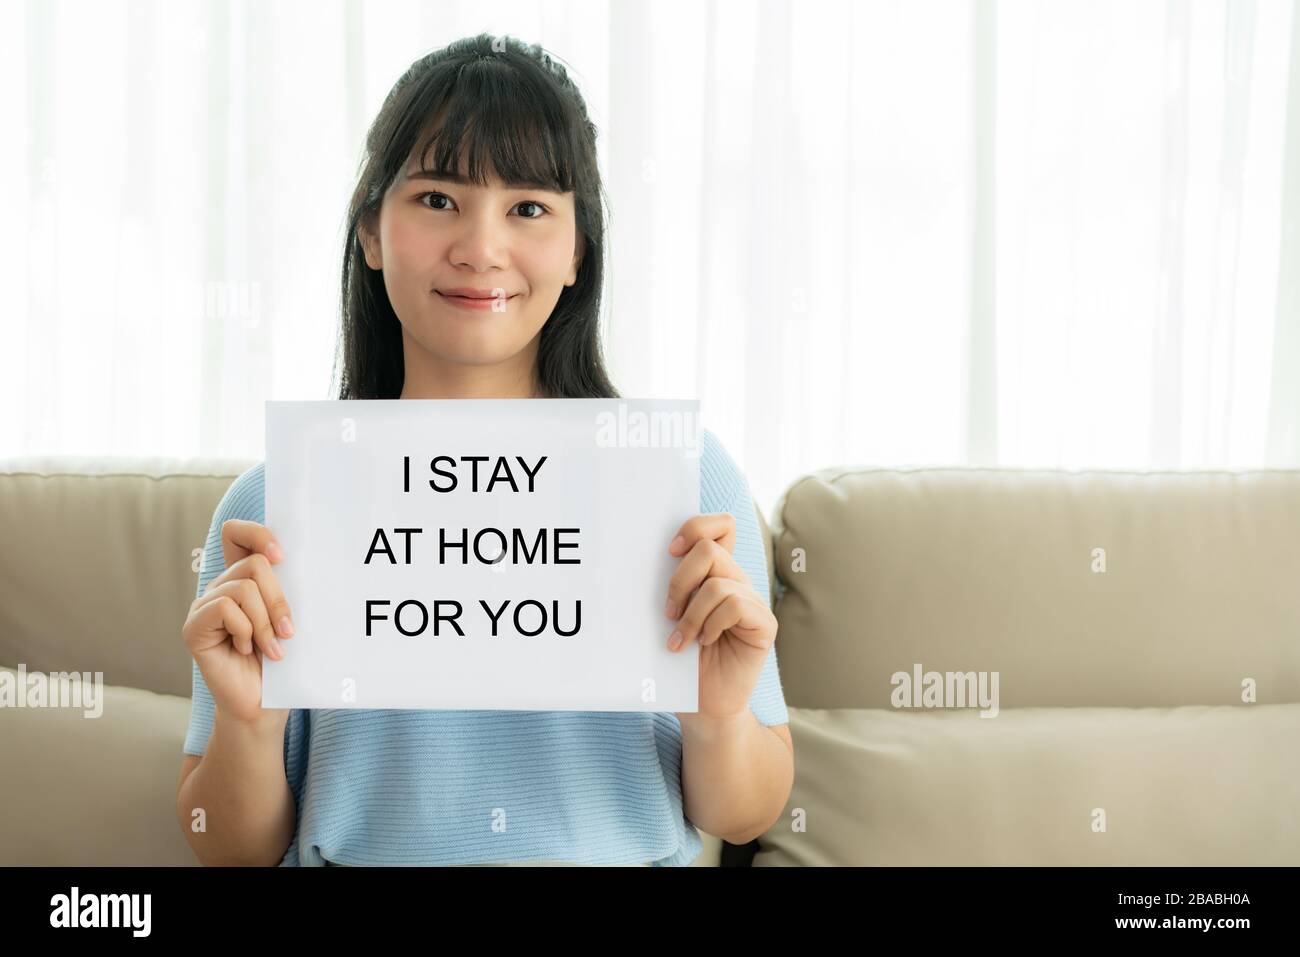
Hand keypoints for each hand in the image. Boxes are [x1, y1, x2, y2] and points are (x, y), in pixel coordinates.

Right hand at [181, 519, 294, 725]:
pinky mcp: (194, 628)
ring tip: (272, 648)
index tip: (282, 556)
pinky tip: (247, 651)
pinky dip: (246, 631)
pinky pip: (225, 608)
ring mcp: (203, 607)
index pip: (236, 533)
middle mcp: (219, 588)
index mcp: (242, 580)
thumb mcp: (290, 619)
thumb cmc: (281, 664)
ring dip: (265, 621)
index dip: (257, 532)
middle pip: (254, 563)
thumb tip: (303, 559)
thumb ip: (287, 589)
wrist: (264, 706)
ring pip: (243, 588)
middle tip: (288, 631)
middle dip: (279, 599)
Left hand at [663, 512, 777, 720]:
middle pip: (709, 549)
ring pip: (718, 582)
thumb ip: (672, 587)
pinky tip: (705, 643)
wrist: (703, 706)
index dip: (695, 527)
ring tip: (680, 640)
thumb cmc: (681, 662)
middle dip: (679, 580)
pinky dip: (711, 624)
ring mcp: (752, 601)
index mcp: (715, 573)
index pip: (721, 525)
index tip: (669, 552)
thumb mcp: (670, 617)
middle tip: (667, 612)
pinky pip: (734, 605)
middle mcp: (737, 581)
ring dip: (691, 614)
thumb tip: (647, 559)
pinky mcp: (764, 624)